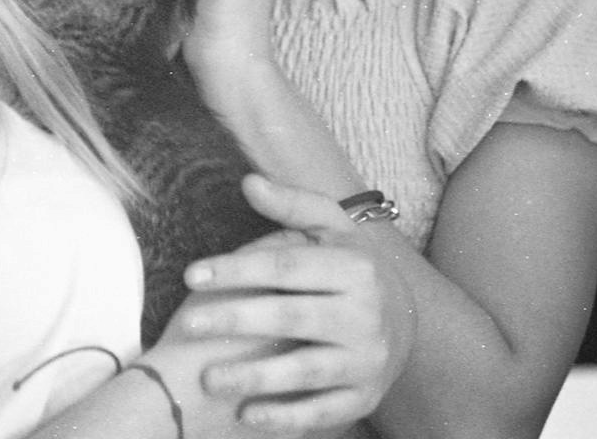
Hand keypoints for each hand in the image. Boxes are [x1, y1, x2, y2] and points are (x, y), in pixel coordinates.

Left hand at [174, 174, 416, 433]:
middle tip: (189, 324)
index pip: (286, 267)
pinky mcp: (365, 398)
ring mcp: (367, 360)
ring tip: (207, 377)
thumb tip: (248, 181)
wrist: (407, 318)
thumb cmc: (351, 264)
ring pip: (306, 371)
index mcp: (353, 267)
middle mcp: (365, 314)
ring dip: (254, 377)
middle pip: (292, 317)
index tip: (192, 275)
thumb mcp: (330, 226)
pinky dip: (285, 417)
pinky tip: (246, 414)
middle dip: (237, 320)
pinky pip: (322, 413)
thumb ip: (289, 205)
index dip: (238, 269)